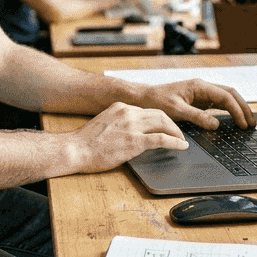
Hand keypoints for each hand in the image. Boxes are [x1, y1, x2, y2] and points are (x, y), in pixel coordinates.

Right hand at [67, 102, 187, 173]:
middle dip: (173, 124)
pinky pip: (162, 139)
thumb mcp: (105, 124)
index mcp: (121, 107)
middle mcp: (128, 113)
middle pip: (160, 114)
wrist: (74, 149)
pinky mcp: (134, 141)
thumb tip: (131, 132)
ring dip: (176, 132)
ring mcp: (132, 126)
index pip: (147, 110)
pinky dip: (175, 142)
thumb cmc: (85, 142)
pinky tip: (182, 146)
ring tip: (182, 140)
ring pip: (164, 123)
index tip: (165, 126)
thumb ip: (120, 124)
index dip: (160, 119)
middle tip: (179, 133)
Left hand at [133, 79, 254, 130]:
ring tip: (246, 123)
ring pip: (226, 98)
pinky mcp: (199, 101)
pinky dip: (228, 111)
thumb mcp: (176, 110)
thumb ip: (197, 117)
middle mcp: (203, 87)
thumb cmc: (156, 101)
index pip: (225, 96)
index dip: (237, 110)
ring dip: (237, 109)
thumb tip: (216, 124)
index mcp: (199, 86)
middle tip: (251, 124)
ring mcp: (202, 93)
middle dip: (243, 108)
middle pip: (231, 95)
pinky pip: (218, 104)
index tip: (243, 124)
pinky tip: (233, 121)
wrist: (144, 98)